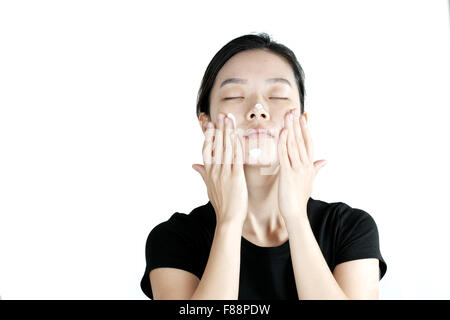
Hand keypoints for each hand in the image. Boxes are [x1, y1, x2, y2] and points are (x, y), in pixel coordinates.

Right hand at [192, 112, 247, 226]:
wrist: (228, 219)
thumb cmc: (221, 204)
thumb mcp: (208, 188)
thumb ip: (202, 174)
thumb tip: (194, 164)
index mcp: (209, 173)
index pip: (206, 150)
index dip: (209, 136)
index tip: (210, 124)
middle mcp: (215, 171)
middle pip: (216, 145)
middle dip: (219, 128)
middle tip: (221, 114)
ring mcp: (225, 173)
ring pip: (225, 148)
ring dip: (227, 132)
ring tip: (228, 119)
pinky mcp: (236, 177)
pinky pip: (235, 158)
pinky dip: (235, 145)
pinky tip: (236, 135)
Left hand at [277, 108, 327, 222]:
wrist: (296, 213)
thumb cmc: (299, 198)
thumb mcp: (310, 181)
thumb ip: (316, 169)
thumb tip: (325, 160)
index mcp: (309, 166)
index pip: (309, 143)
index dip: (306, 129)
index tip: (303, 117)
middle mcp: (305, 165)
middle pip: (302, 141)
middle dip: (297, 125)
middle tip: (294, 110)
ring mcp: (297, 169)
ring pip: (294, 145)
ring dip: (290, 129)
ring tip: (288, 115)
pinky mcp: (287, 174)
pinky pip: (284, 155)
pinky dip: (283, 142)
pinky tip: (282, 132)